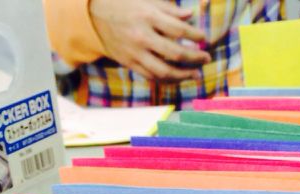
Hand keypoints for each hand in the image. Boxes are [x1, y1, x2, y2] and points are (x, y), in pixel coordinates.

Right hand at [89, 0, 210, 81]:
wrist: (93, 16)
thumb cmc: (123, 5)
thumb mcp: (145, 1)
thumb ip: (169, 9)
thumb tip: (190, 15)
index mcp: (147, 16)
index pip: (178, 29)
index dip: (195, 35)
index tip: (204, 38)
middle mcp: (141, 36)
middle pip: (175, 53)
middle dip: (194, 57)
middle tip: (206, 58)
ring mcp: (135, 53)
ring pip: (164, 71)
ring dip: (183, 75)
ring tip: (196, 74)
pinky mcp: (129, 63)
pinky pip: (152, 77)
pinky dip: (167, 79)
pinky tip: (178, 77)